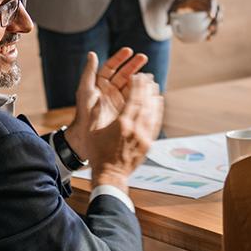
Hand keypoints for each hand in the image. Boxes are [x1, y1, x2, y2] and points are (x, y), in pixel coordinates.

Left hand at [65, 48, 147, 156]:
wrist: (88, 136)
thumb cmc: (84, 113)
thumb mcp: (86, 90)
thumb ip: (89, 72)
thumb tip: (92, 54)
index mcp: (100, 84)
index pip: (111, 67)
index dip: (119, 58)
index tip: (129, 51)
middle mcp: (109, 91)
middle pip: (123, 74)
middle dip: (133, 65)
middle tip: (143, 57)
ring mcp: (118, 100)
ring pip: (130, 84)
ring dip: (139, 77)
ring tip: (148, 72)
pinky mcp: (125, 110)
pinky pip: (135, 97)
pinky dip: (142, 91)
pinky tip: (149, 86)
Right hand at [88, 72, 163, 191]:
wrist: (110, 175)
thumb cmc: (97, 153)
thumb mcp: (92, 132)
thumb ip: (95, 114)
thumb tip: (98, 97)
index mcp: (121, 124)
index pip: (133, 100)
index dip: (136, 86)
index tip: (137, 75)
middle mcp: (135, 129)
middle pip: (145, 103)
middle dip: (146, 88)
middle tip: (148, 76)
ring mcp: (144, 137)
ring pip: (152, 112)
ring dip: (154, 97)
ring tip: (154, 85)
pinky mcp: (148, 143)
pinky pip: (156, 123)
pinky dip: (158, 111)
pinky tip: (158, 103)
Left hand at [169, 0, 220, 38]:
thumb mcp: (180, 1)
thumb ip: (173, 9)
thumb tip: (165, 22)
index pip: (213, 3)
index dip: (213, 9)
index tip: (210, 16)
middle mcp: (214, 5)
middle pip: (220, 13)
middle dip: (217, 21)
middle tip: (210, 29)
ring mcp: (216, 12)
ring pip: (219, 21)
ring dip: (216, 29)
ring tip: (210, 37)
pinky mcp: (214, 18)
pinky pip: (215, 25)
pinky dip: (213, 31)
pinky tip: (208, 39)